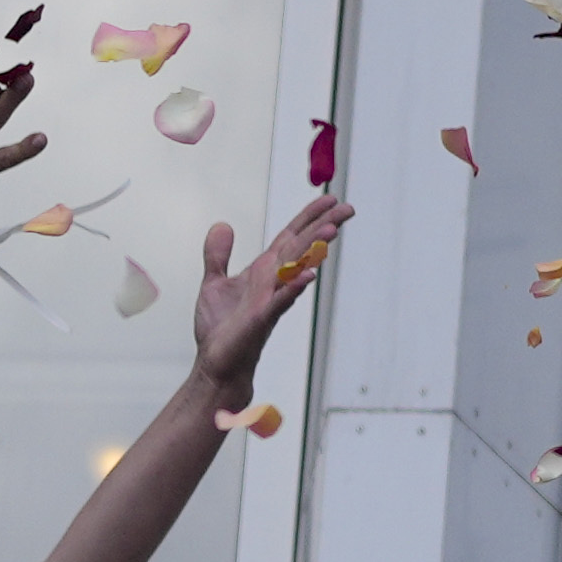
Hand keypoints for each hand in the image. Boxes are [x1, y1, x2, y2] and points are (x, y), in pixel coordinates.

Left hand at [184, 196, 350, 396]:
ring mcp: (271, 299)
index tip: (330, 199)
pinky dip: (294, 287)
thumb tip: (223, 225)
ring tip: (332, 229)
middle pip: (302, 247)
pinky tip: (308, 275)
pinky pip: (281, 300)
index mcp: (264, 270)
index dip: (309, 217)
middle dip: (323, 225)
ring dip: (314, 249)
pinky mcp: (261, 318)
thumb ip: (218, 254)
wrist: (217, 362)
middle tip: (348, 208)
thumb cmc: (221, 329)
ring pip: (296, 268)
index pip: (291, 237)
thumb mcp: (213, 283)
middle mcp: (273, 281)